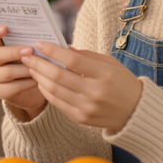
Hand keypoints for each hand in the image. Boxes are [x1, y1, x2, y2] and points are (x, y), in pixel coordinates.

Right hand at [0, 24, 45, 119]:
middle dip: (14, 52)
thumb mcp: (29, 47)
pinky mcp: (1, 91)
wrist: (31, 86)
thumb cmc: (31, 59)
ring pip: (7, 72)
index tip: (5, 28)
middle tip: (30, 50)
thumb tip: (44, 35)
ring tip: (38, 67)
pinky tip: (38, 79)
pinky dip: (28, 82)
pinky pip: (14, 87)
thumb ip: (30, 40)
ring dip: (24, 69)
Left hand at [21, 41, 141, 132]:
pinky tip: (41, 82)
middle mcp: (95, 92)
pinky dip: (46, 91)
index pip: (72, 60)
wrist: (135, 111)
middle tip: (27, 55)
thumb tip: (61, 47)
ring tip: (32, 67)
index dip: (53, 51)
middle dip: (39, 64)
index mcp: (104, 74)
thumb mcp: (110, 63)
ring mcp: (87, 107)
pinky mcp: (81, 118)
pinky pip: (57, 103)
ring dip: (39, 77)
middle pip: (58, 76)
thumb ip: (86, 55)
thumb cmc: (122, 82)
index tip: (39, 43)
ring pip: (54, 91)